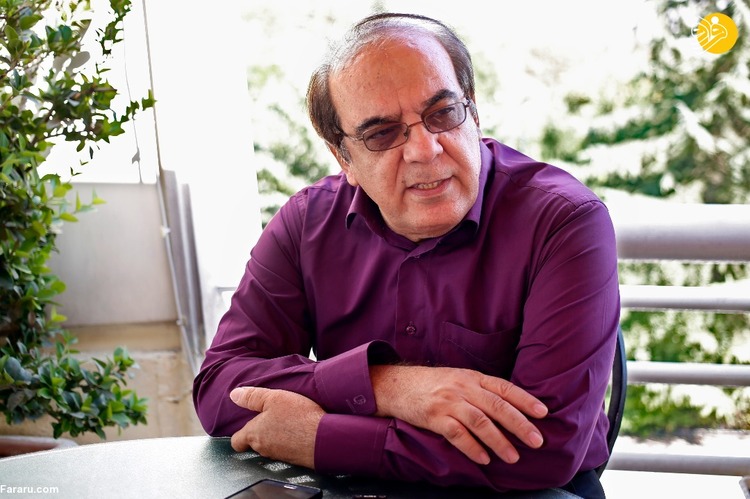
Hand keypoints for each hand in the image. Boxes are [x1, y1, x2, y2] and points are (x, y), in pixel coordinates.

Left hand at [229, 387, 324, 468]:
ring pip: (270, 446)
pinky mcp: (293, 460)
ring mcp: (278, 456)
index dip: (239, 435)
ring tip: (288, 423)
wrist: (324, 439)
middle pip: (254, 443)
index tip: (246, 427)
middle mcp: (263, 448)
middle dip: (260, 432)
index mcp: (254, 434)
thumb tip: (234, 395)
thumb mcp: (274, 398)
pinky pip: (285, 450)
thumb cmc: (299, 418)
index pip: (236, 442)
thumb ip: (253, 396)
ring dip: (276, 437)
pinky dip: (289, 442)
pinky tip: (298, 432)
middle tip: (271, 419)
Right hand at [370, 365, 547, 464]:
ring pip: (480, 422)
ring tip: (513, 456)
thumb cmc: (434, 385)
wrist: (398, 385)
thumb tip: (510, 409)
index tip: (543, 413)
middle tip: (537, 440)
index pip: (504, 388)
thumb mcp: (459, 379)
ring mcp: (449, 402)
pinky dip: (472, 447)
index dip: (525, 400)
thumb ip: (481, 390)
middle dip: (519, 424)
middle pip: (497, 406)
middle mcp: (463, 387)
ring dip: (499, 440)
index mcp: (473, 377)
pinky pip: (457, 433)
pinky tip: (484, 458)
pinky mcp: (434, 417)